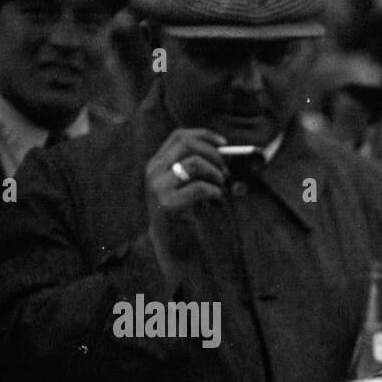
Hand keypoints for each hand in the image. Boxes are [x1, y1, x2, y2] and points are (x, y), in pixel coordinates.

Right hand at [145, 128, 228, 291]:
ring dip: (216, 175)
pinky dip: (216, 193)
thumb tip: (227, 155)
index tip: (224, 143)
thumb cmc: (185, 214)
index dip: (204, 135)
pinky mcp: (168, 204)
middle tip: (225, 172)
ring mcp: (158, 187)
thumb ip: (200, 169)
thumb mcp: (188, 186)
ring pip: (195, 163)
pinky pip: (200, 188)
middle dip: (214, 154)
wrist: (170, 246)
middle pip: (187, 144)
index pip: (179, 136)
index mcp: (157, 163)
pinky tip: (216, 203)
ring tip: (221, 189)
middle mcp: (154, 171)